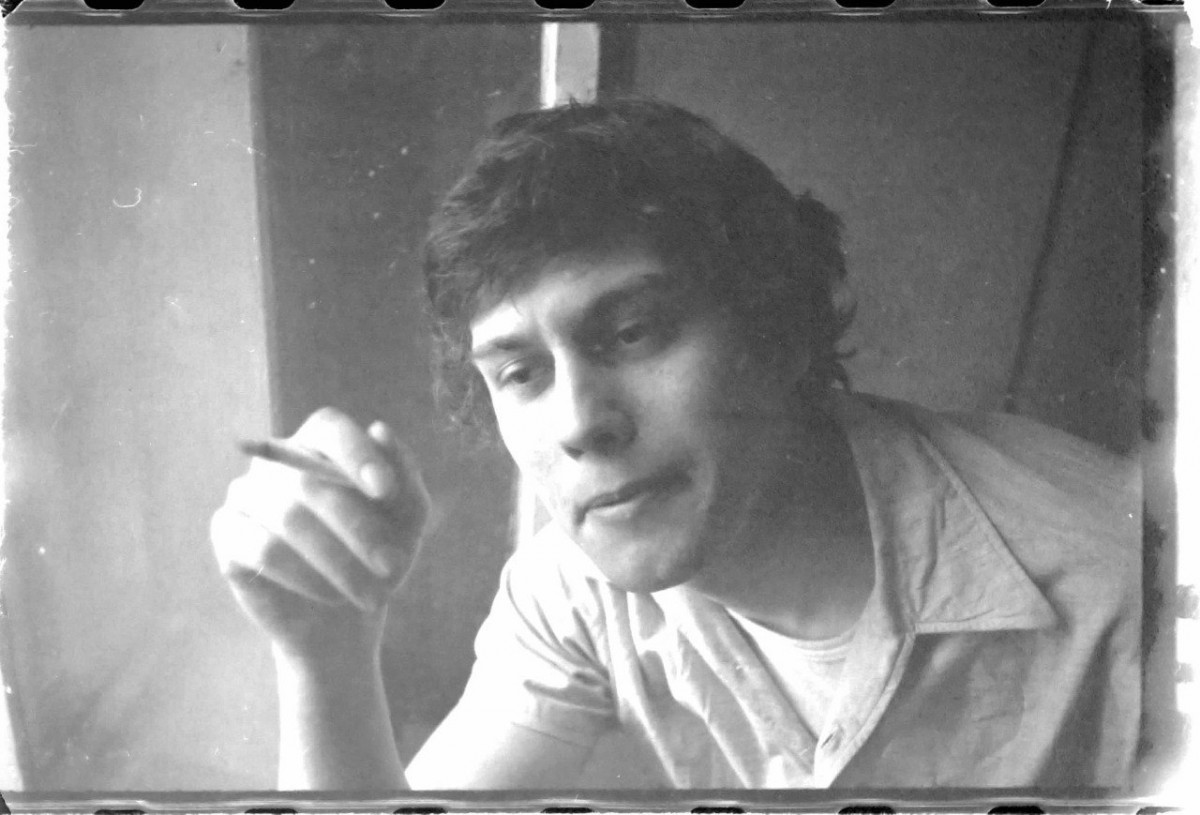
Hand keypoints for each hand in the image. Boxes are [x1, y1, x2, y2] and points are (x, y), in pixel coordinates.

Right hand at [211, 408, 430, 663]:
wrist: (342, 617)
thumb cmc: (376, 555)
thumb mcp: (406, 520)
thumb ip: (404, 478)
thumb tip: (380, 430)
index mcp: (320, 445)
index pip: (330, 428)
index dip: (357, 454)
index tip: (385, 490)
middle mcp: (276, 462)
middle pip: (311, 481)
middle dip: (359, 528)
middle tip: (391, 566)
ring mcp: (246, 495)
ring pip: (289, 518)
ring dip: (338, 561)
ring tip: (369, 594)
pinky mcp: (228, 535)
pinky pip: (263, 550)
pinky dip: (304, 576)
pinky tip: (328, 594)